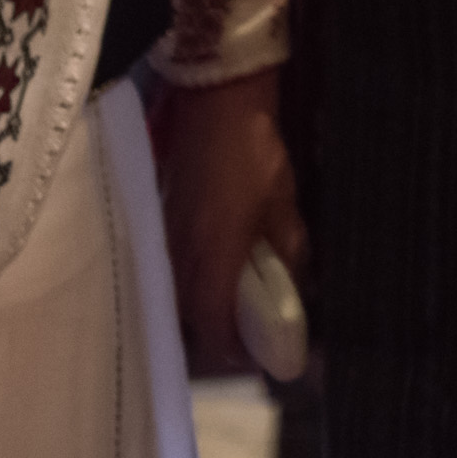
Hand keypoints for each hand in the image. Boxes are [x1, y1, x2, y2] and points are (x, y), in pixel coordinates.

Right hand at [155, 69, 308, 379]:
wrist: (215, 103)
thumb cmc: (256, 153)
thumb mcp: (284, 204)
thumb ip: (287, 251)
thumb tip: (294, 288)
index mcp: (215, 254)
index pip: (213, 324)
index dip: (233, 349)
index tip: (258, 354)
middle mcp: (181, 255)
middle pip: (191, 318)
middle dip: (218, 334)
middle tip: (251, 334)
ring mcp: (165, 239)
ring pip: (179, 296)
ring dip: (205, 309)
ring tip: (240, 306)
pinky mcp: (161, 223)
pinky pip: (173, 272)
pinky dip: (195, 284)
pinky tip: (219, 275)